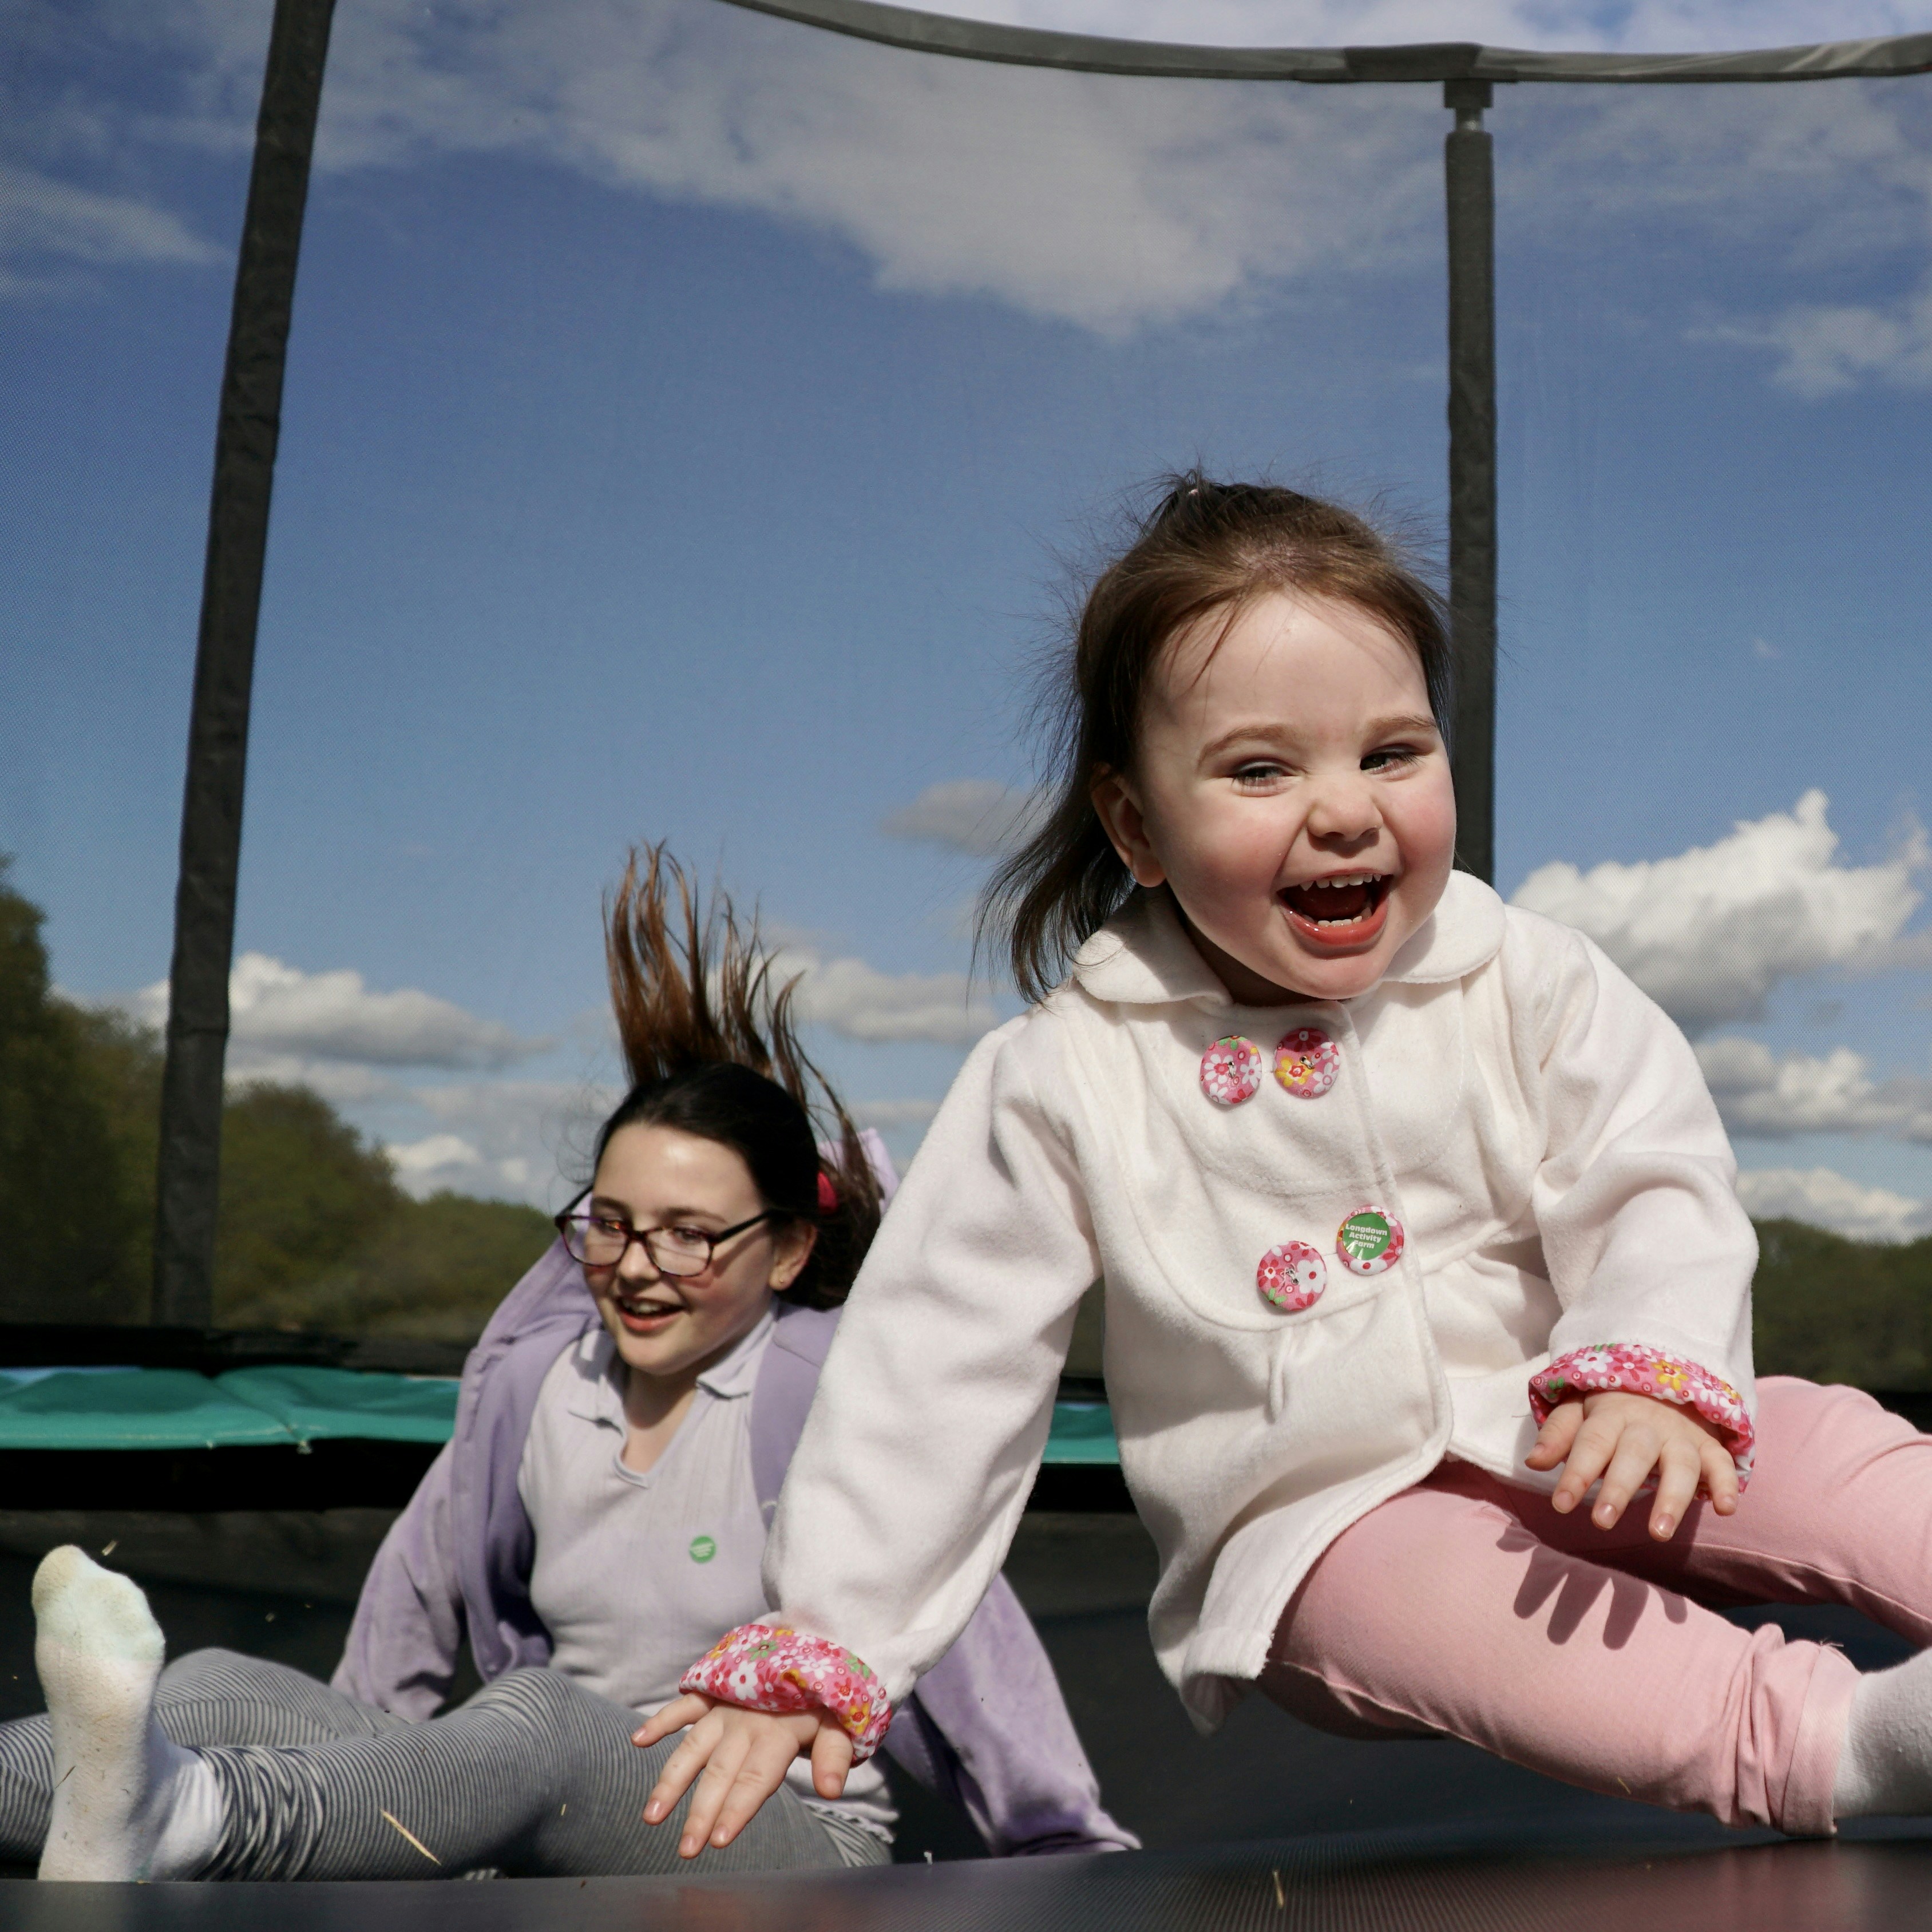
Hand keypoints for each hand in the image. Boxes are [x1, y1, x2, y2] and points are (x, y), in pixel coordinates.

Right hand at [633, 1693, 854, 1857]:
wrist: (812, 1645)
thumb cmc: (823, 1697)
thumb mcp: (841, 1722)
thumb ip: (834, 1755)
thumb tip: (832, 1791)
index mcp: (777, 1732)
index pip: (756, 1778)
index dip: (738, 1809)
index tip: (719, 1841)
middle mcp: (745, 1722)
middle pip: (720, 1772)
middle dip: (701, 1812)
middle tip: (685, 1850)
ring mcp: (725, 1706)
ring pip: (693, 1746)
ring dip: (672, 1780)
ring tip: (651, 1816)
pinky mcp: (712, 1691)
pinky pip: (683, 1705)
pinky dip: (661, 1720)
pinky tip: (638, 1739)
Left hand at [1524, 1390, 1737, 1539]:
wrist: (1663, 1380)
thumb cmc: (1610, 1406)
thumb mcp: (1578, 1409)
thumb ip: (1558, 1434)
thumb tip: (1533, 1462)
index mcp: (1610, 1413)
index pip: (1591, 1442)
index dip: (1576, 1473)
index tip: (1560, 1504)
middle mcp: (1647, 1424)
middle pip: (1633, 1454)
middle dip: (1618, 1488)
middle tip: (1601, 1522)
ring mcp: (1681, 1435)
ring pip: (1680, 1464)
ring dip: (1672, 1498)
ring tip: (1658, 1533)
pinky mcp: (1709, 1446)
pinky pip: (1722, 1463)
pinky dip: (1727, 1484)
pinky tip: (1726, 1509)